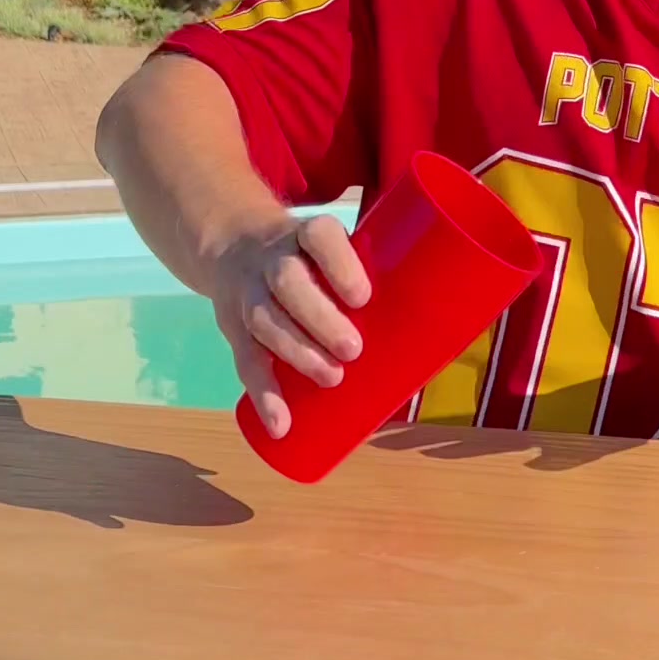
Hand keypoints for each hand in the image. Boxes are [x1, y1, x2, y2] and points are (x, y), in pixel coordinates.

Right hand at [209, 215, 370, 439]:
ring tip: (332, 378)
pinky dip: (264, 395)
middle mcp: (274, 259)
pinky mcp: (233, 328)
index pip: (319, 237)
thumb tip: (425, 334)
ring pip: (265, 320)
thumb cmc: (307, 258)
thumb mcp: (329, 248)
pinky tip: (281, 423)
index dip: (339, 265)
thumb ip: (367, 278)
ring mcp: (250, 293)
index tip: (362, 298)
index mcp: (307, 235)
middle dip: (320, 318)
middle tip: (353, 349)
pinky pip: (245, 360)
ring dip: (297, 353)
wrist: (232, 245)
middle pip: (289, 283)